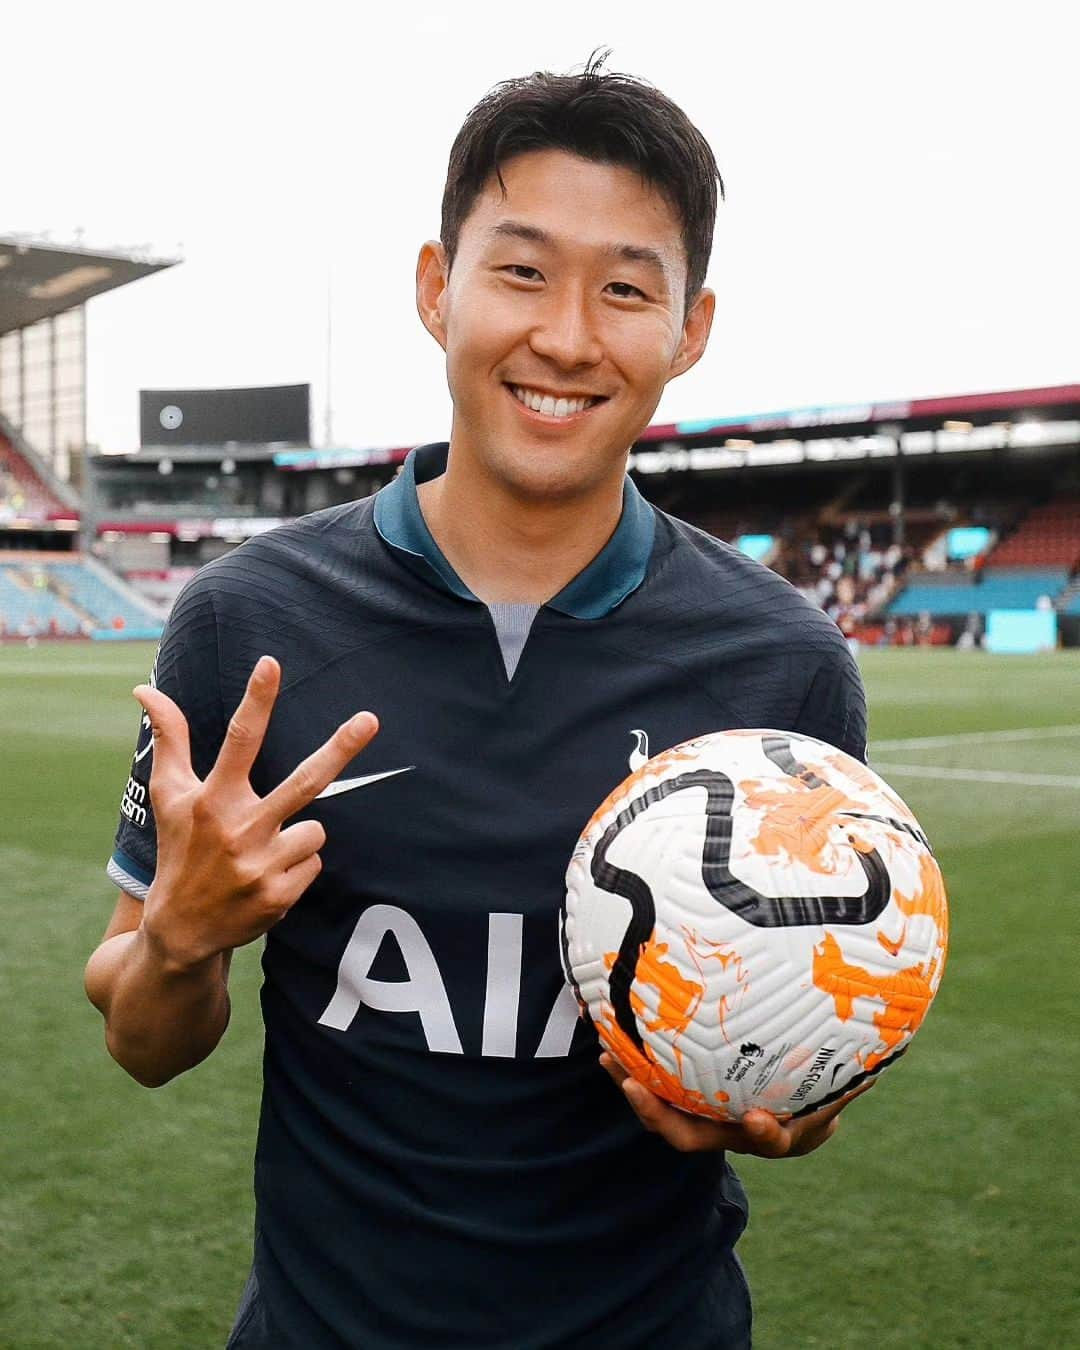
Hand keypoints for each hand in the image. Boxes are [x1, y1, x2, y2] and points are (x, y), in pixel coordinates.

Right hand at [135, 655, 377, 969]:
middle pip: (304, 780)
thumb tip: (145, 688)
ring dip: (297, 836)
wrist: (181, 930)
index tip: (271, 663)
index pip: (238, 740)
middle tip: (370, 719)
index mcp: (212, 798)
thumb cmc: (180, 849)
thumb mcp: (168, 795)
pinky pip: (315, 862)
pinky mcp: (279, 894)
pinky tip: (267, 877)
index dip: (256, 700)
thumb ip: (169, 739)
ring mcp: (260, 863)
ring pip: (315, 829)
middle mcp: (238, 828)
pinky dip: (297, 866)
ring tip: (260, 853)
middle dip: (340, 748)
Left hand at [599, 1053, 873, 1157]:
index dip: (764, 1133)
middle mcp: (731, 1130)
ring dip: (633, 1084)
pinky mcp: (685, 1094)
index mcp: (775, 1130)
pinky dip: (635, 1061)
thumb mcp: (839, 1086)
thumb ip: (853, 1077)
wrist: (792, 1103)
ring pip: (664, 1110)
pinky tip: (612, 1029)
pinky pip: (655, 1082)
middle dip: (659, 1115)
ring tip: (607, 1054)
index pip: (768, 1140)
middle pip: (692, 1136)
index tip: (760, 1120)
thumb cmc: (822, 1089)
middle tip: (634, 1086)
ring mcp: (704, 1114)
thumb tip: (883, 1057)